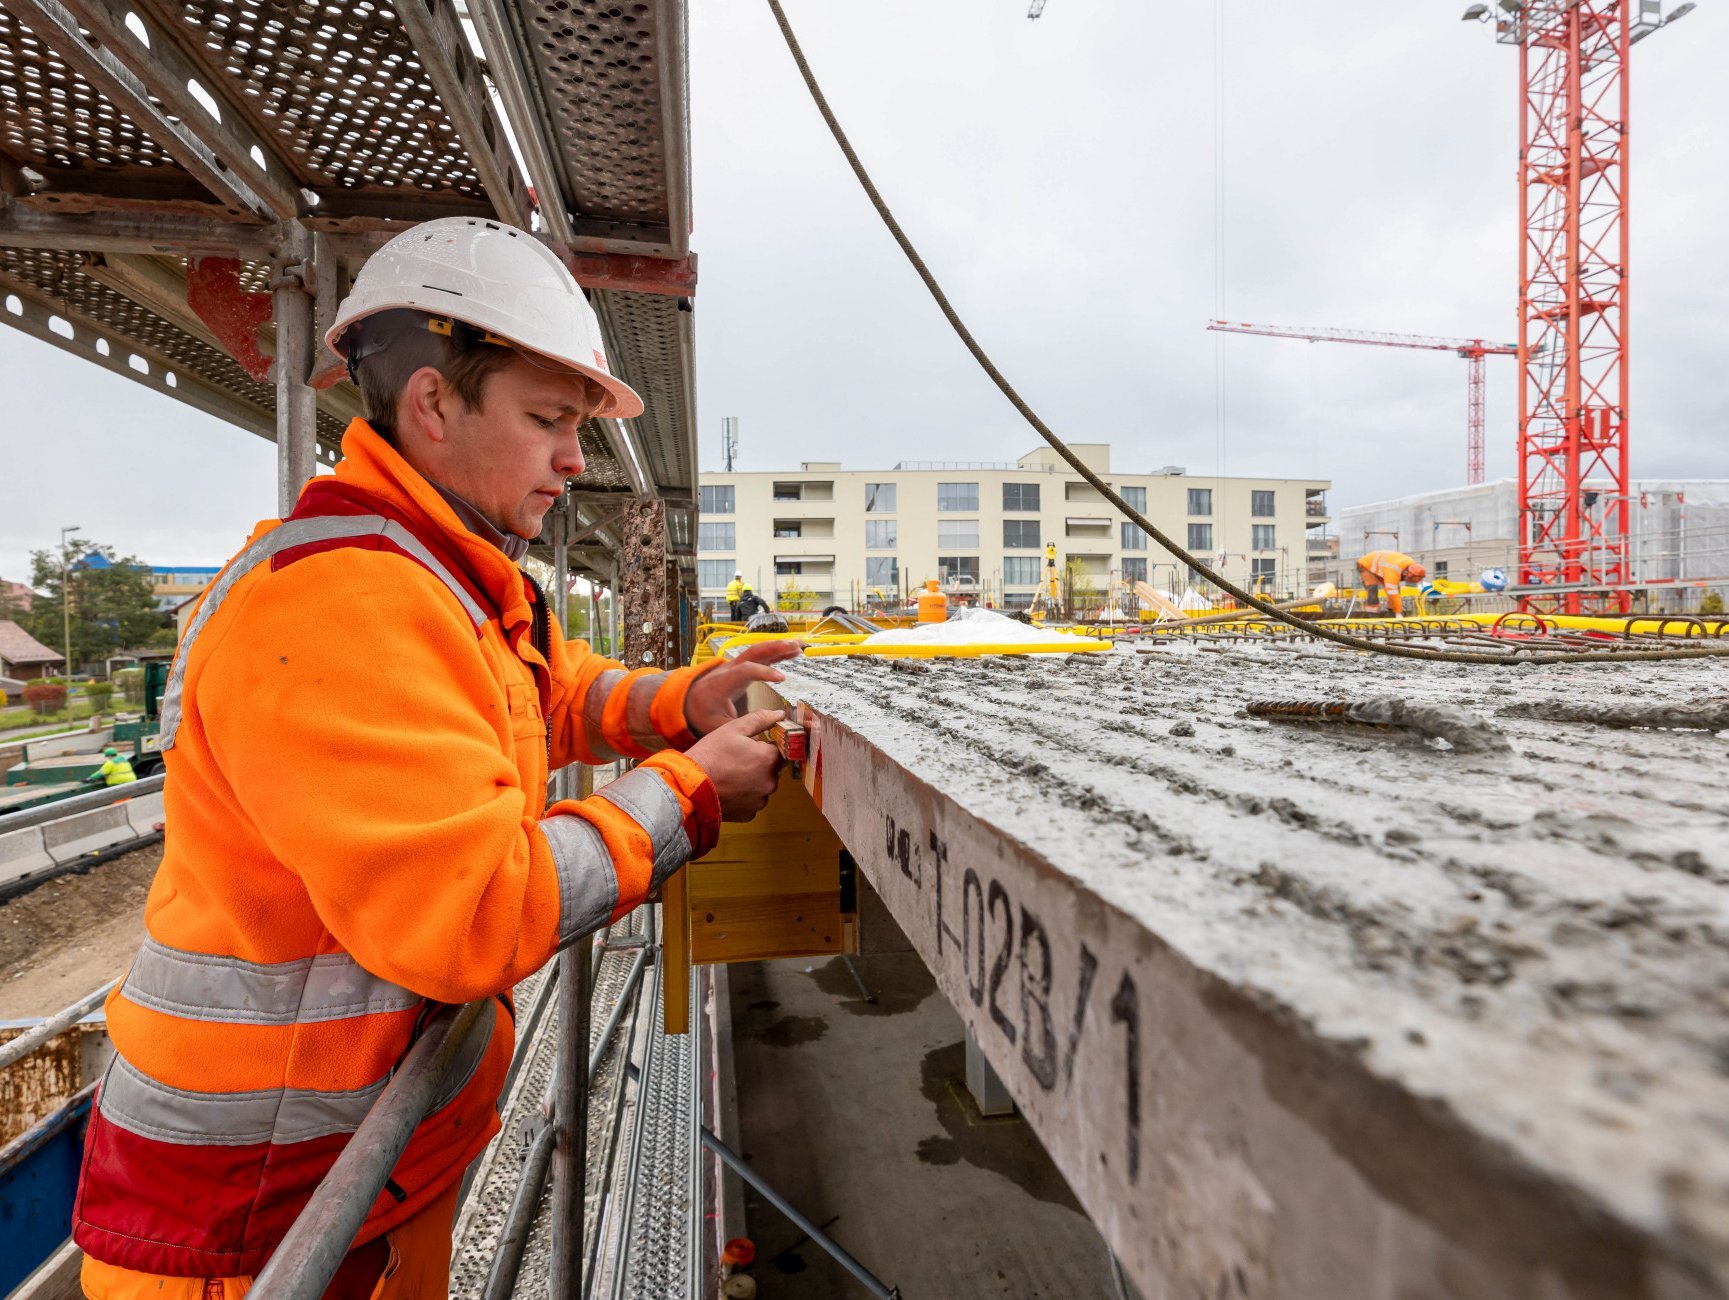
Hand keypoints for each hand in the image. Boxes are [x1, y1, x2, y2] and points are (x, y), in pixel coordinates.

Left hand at [684, 640, 801, 736]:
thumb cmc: (702, 714)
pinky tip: (791, 651)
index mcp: (723, 682)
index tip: (781, 678)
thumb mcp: (718, 726)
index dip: (764, 672)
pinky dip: (776, 652)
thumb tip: (767, 727)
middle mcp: (730, 669)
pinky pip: (760, 655)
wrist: (687, 701)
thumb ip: (741, 727)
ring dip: (779, 647)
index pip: (746, 671)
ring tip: (799, 645)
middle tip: (795, 647)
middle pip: (753, 652)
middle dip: (775, 648)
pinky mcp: (741, 668)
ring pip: (758, 651)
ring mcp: (735, 666)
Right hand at [685, 708, 784, 820]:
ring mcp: (760, 800)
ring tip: (729, 775)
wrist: (689, 786)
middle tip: (735, 761)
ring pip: (762, 786)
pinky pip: (751, 801)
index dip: (763, 746)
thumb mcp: (733, 729)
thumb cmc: (710, 755)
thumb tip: (780, 714)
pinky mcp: (749, 814)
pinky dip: (743, 796)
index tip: (748, 747)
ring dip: (752, 781)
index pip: (778, 749)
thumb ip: (760, 720)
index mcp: (768, 759)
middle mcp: (770, 782)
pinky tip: (728, 789)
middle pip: (771, 769)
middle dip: (758, 764)